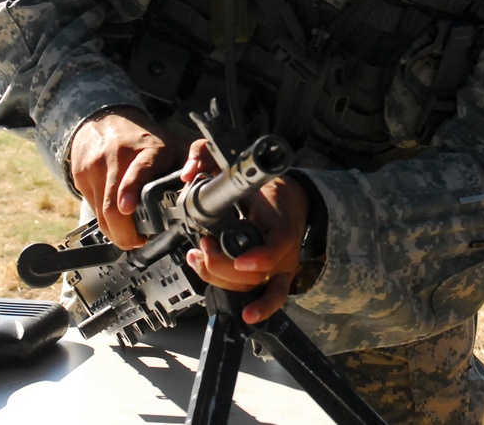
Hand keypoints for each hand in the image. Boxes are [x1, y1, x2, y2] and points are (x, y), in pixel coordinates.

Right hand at [70, 107, 211, 248]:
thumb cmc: (147, 140)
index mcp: (148, 150)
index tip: (128, 207)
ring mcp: (97, 167)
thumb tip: (201, 175)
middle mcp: (119, 156)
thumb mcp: (177, 145)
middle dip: (125, 232)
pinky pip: (92, 208)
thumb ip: (198, 157)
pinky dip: (104, 220)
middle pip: (113, 204)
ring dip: (115, 232)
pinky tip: (116, 218)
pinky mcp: (82, 176)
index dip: (131, 189)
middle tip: (139, 241)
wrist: (106, 121)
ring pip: (101, 212)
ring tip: (130, 235)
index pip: (138, 170)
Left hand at [186, 175, 309, 324]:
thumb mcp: (251, 178)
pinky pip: (273, 298)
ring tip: (198, 259)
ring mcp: (280, 269)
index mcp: (282, 226)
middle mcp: (284, 253)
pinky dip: (261, 309)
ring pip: (251, 286)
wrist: (294, 201)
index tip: (239, 260)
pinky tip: (247, 315)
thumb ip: (219, 168)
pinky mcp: (277, 278)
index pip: (275, 248)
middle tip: (203, 245)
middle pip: (254, 274)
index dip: (257, 259)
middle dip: (220, 265)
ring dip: (219, 278)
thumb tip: (189, 170)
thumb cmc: (273, 191)